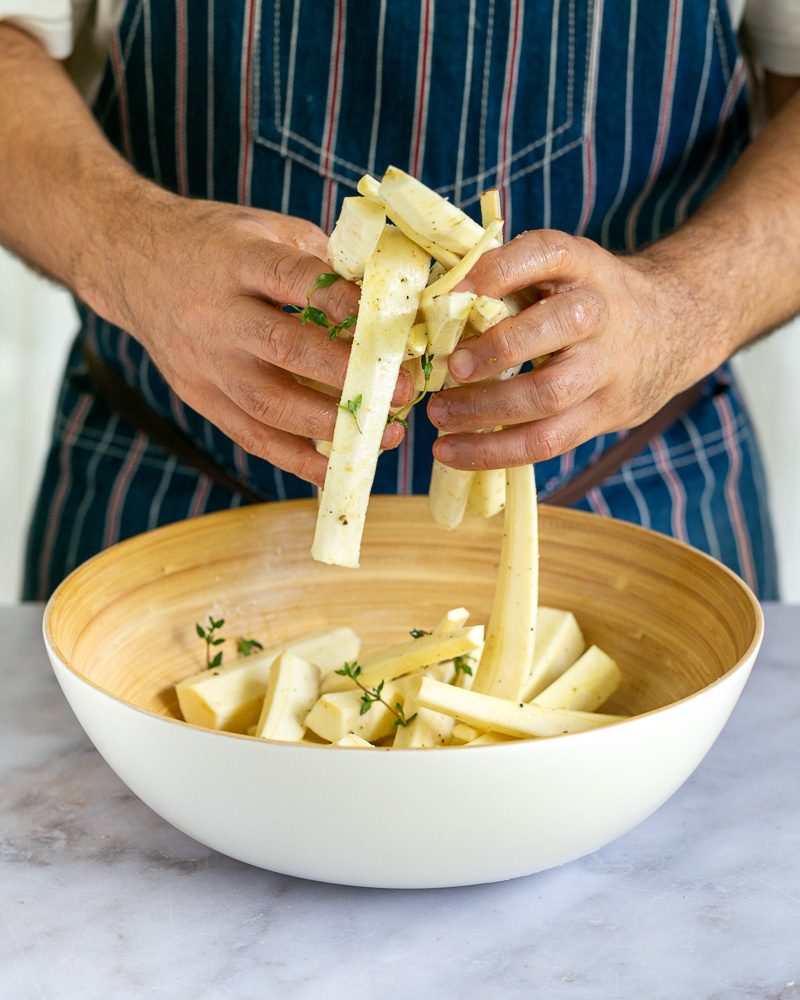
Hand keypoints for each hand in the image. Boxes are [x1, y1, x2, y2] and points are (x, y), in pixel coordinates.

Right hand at [97, 192, 412, 484]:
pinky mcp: (201, 398)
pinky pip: (253, 438)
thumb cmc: (216, 245)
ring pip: (269, 405)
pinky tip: (341, 468)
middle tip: (403, 390)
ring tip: (385, 433)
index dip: (341, 302)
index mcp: (236, 260)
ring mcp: (206, 363)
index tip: (389, 322)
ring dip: (331, 426)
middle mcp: (217, 315)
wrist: (133, 266)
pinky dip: (299, 461)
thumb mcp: (266, 229)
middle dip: (348, 375)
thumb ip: (321, 260)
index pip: (291, 279)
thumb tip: (389, 298)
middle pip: (283, 348)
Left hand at [427, 230, 721, 469]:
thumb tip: (430, 300)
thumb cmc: (585, 297)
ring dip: (486, 410)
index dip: (499, 271)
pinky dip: (494, 451)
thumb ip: (506, 278)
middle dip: (498, 349)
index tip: (453, 292)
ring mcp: (607, 367)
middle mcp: (599, 313)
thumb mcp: (561, 270)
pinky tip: (452, 452)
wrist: (673, 326)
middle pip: (557, 328)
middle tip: (451, 367)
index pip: (546, 255)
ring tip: (439, 417)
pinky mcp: (604, 414)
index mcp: (583, 266)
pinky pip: (546, 441)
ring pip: (549, 396)